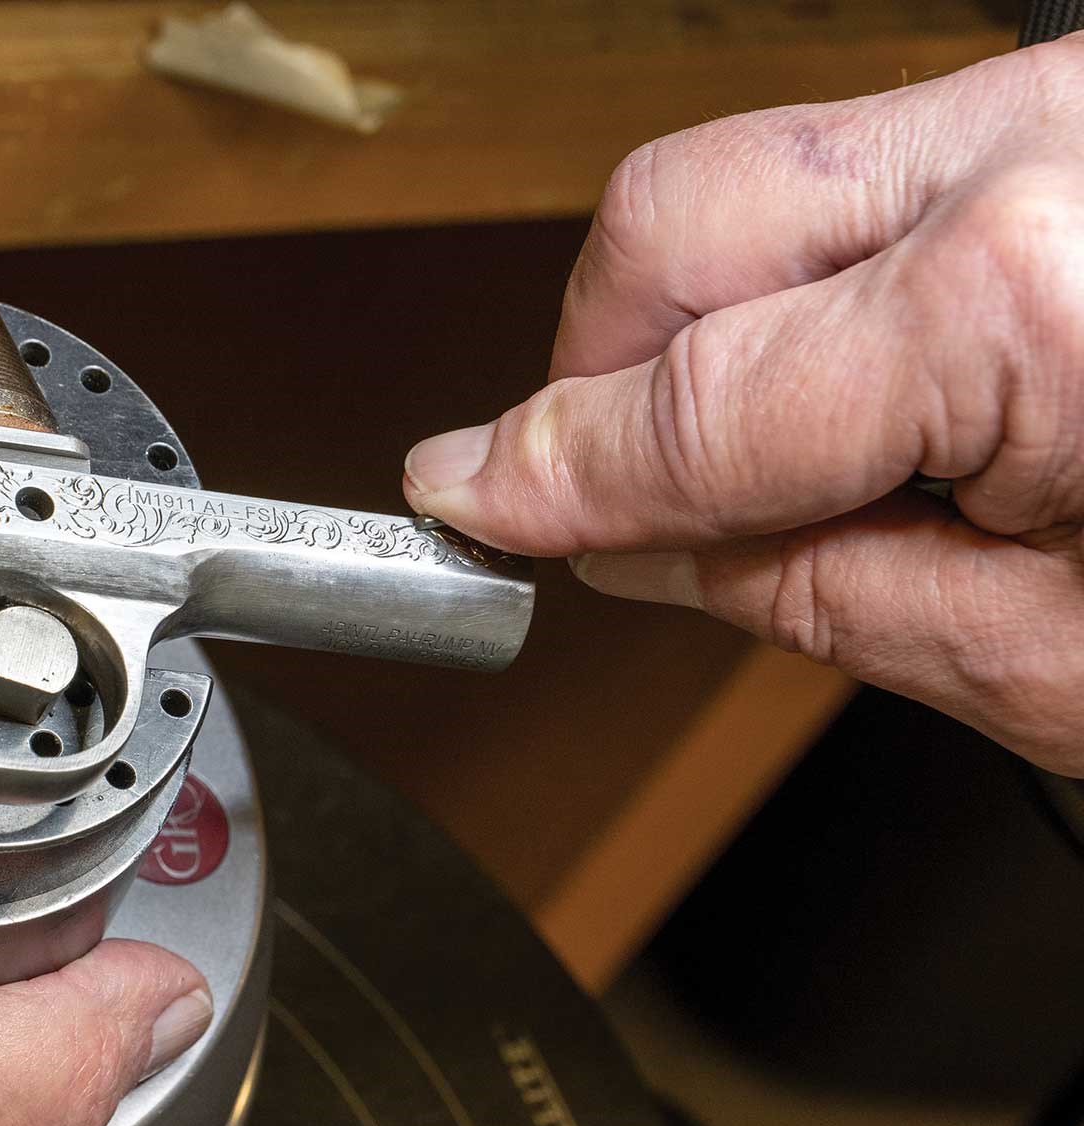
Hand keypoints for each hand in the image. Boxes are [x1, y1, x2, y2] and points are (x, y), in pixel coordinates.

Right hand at [404, 36, 1083, 774]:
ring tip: (759, 457)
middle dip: (597, 360)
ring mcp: (1060, 104)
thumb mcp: (1054, 663)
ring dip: (697, 317)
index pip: (690, 398)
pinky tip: (853, 387)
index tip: (460, 505)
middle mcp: (1043, 149)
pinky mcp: (1072, 109)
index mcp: (1035, 290)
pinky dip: (802, 278)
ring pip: (753, 169)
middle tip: (597, 490)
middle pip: (677, 214)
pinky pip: (859, 163)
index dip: (548, 472)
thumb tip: (634, 537)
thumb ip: (809, 587)